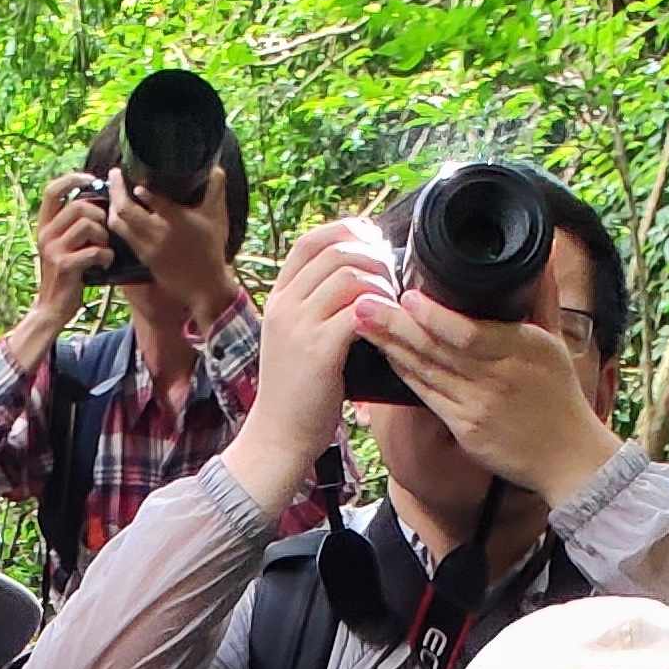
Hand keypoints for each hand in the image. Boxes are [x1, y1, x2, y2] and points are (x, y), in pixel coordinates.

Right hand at [28, 171, 114, 326]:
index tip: (92, 180)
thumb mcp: (61, 246)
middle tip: (104, 232)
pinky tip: (104, 263)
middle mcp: (45, 234)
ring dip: (104, 236)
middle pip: (79, 206)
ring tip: (104, 249)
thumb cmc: (65, 275)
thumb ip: (71, 225)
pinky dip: (106, 256)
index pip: (52, 190)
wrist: (51, 308)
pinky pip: (94, 250)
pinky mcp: (65, 266)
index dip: (73, 179)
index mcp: (44, 226)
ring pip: (88, 225)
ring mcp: (53, 250)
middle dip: (100, 216)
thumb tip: (97, 202)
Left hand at [103, 167, 239, 335]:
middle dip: (116, 189)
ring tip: (113, 189)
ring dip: (112, 204)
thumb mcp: (217, 218)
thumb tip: (216, 167)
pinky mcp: (142, 257)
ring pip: (118, 223)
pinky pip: (122, 236)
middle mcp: (158, 233)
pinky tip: (116, 210)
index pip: (154, 201)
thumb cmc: (212, 249)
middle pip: (126, 209)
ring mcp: (147, 247)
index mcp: (178, 221)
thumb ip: (215, 190)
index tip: (133, 177)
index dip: (140, 190)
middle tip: (115, 173)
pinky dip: (116, 220)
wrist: (204, 286)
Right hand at [226, 218, 396, 507]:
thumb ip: (317, 307)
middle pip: (335, 251)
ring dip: (380, 284)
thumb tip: (359, 276)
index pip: (311, 241)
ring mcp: (298, 326)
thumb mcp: (296, 339)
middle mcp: (284, 306)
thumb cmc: (297, 393)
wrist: (277, 437)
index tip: (374, 244)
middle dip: (373, 258)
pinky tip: (389, 327)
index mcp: (279, 298)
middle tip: (391, 279)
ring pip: (349, 275)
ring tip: (391, 304)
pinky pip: (358, 311)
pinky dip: (380, 312)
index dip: (346, 232)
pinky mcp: (318, 351)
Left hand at [346, 290, 620, 505]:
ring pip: (426, 371)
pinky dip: (405, 374)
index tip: (408, 296)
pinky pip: (427, 396)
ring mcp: (478, 406)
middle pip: (438, 349)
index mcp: (522, 350)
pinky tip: (386, 355)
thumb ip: (543, 298)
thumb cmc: (560, 395)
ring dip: (391, 347)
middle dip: (396, 326)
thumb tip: (546, 254)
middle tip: (363, 304)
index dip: (435, 317)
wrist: (567, 456)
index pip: (470, 333)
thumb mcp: (556, 343)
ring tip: (362, 323)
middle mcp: (498, 377)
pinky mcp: (465, 429)